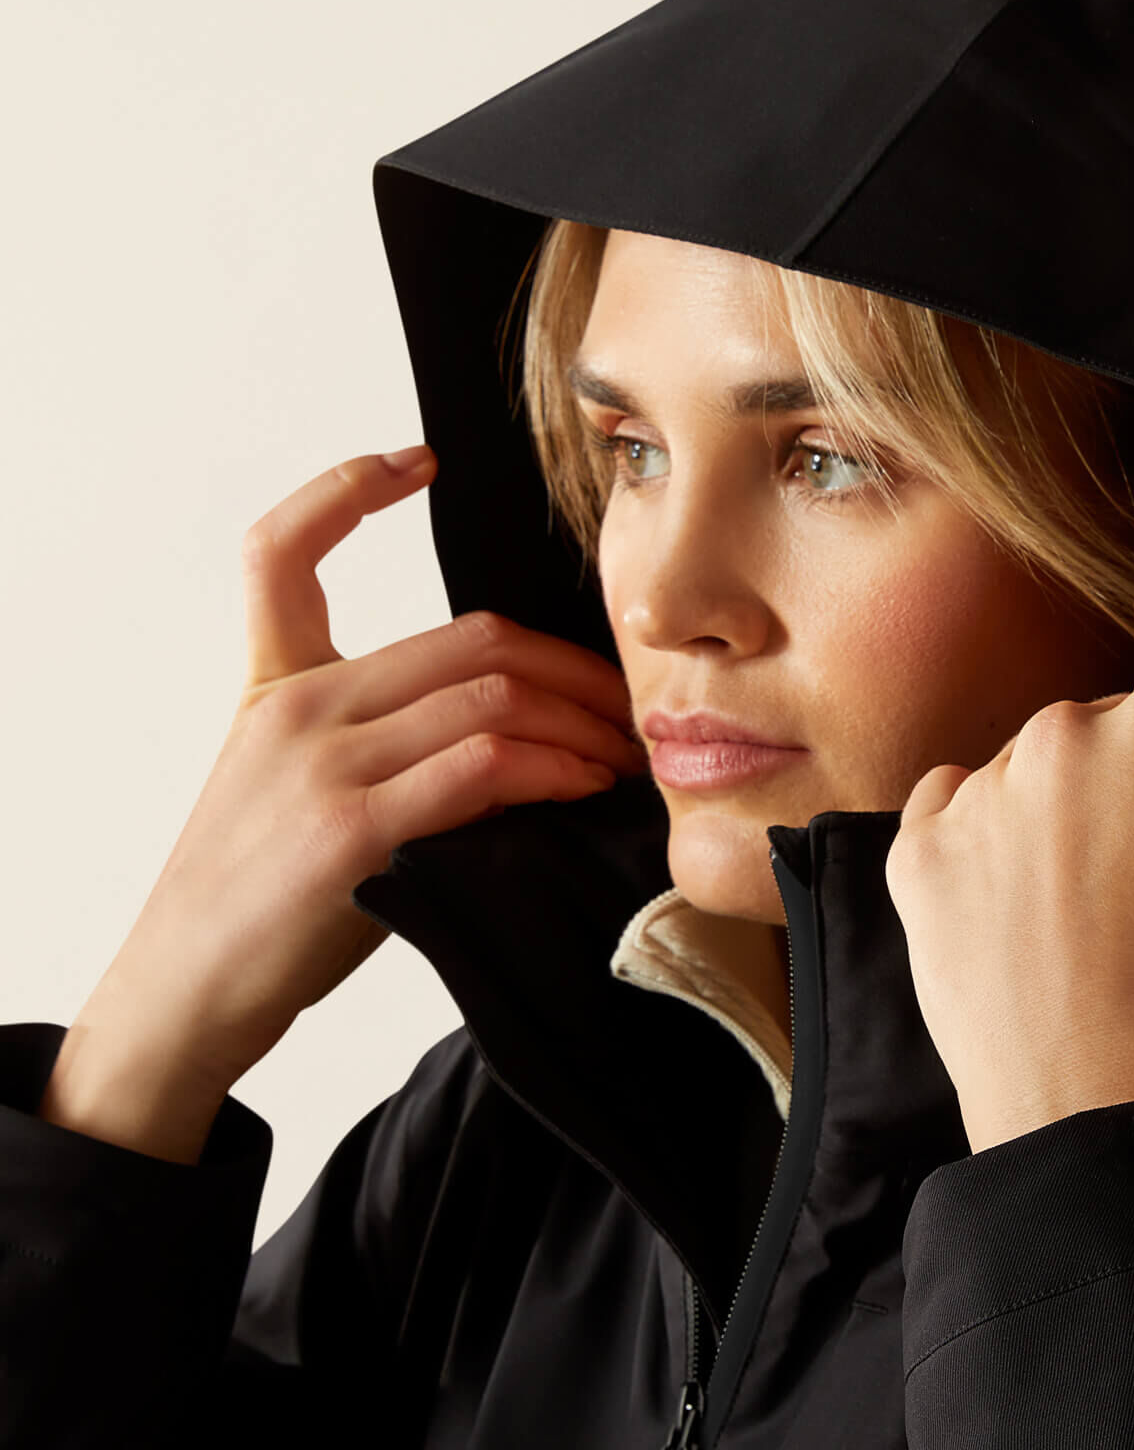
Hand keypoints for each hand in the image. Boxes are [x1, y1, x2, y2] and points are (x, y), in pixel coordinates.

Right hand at [67, 446, 648, 1094]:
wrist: (188, 989)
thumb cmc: (265, 901)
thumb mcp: (298, 790)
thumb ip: (379, 741)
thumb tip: (512, 732)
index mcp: (276, 684)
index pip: (281, 549)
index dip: (345, 488)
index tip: (414, 460)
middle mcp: (298, 707)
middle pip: (469, 639)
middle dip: (573, 668)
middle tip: (629, 709)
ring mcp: (323, 763)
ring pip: (491, 696)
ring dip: (584, 724)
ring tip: (626, 758)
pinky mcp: (352, 827)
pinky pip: (484, 766)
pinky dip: (555, 767)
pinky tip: (587, 786)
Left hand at [886, 622, 1133, 1153]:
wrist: (1086, 1113)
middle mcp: (1067, 743)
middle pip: (1104, 715)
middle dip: (1125, 766)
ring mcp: (984, 792)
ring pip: (1023, 761)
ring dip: (1046, 803)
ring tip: (1066, 897)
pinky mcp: (920, 847)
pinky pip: (949, 803)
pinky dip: (975, 834)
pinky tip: (1003, 899)